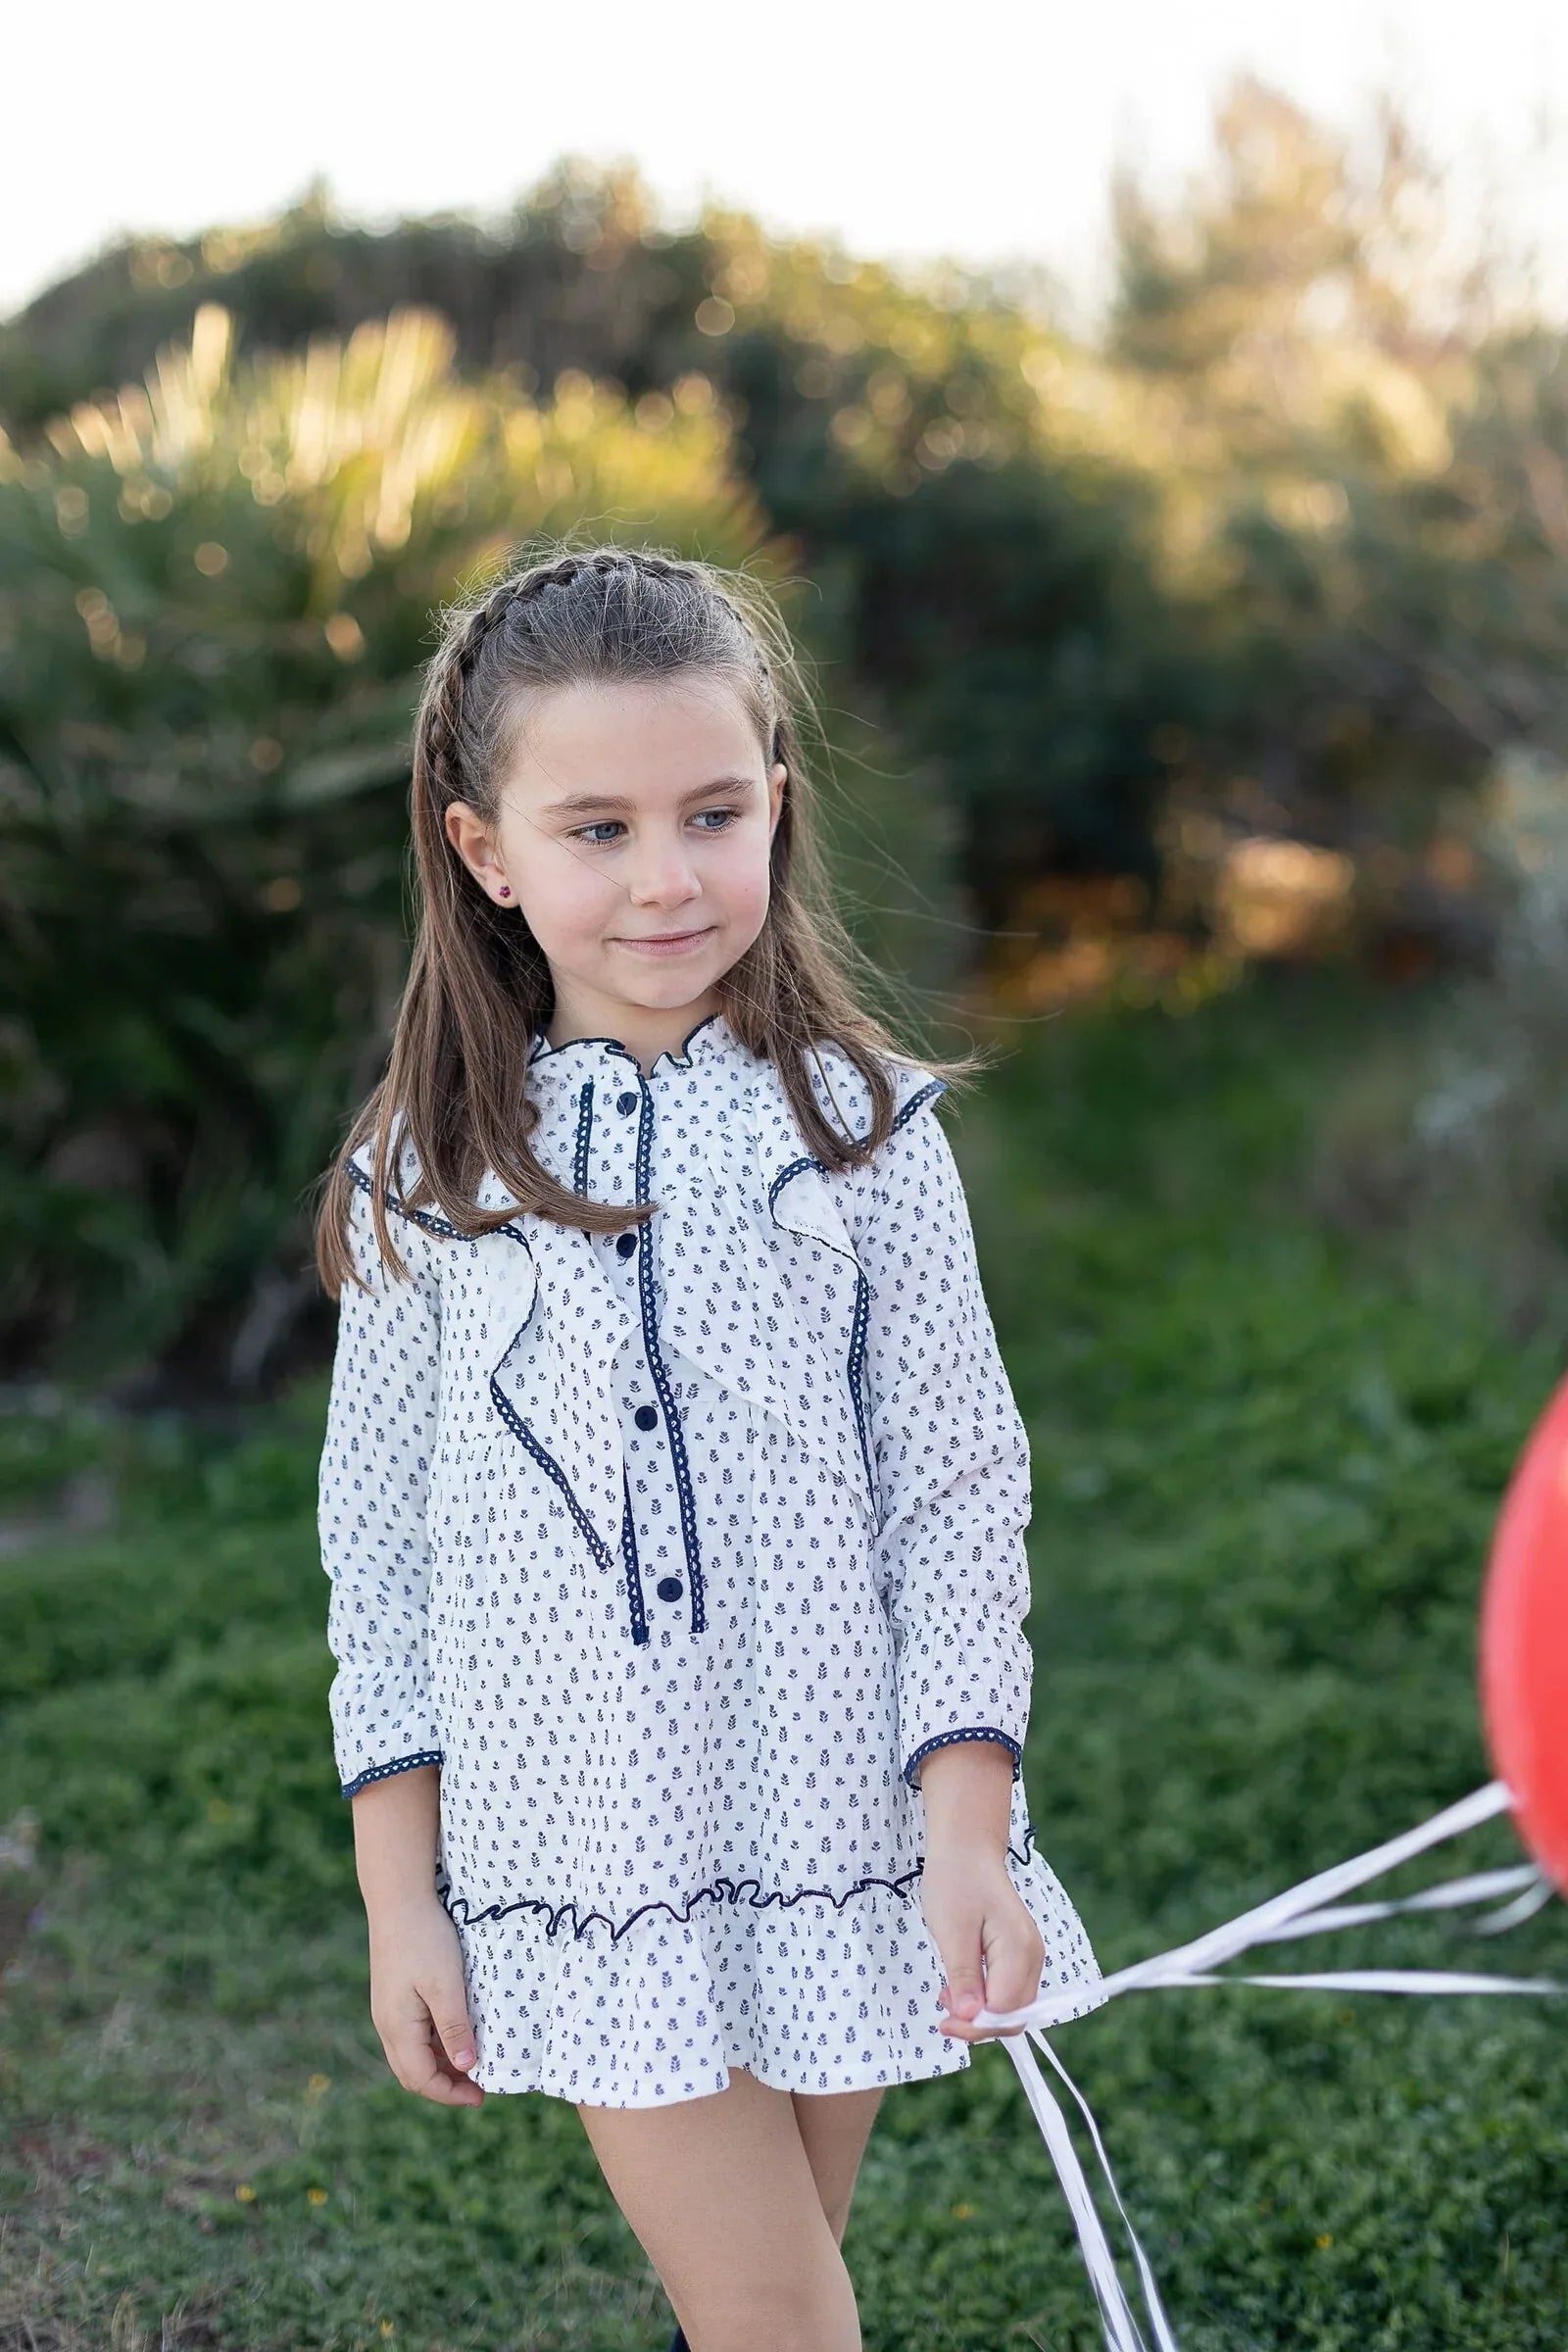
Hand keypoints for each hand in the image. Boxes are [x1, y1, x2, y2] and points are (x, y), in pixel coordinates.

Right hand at [367, 1894, 484, 2104]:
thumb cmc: (425, 1939)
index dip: (450, 2093)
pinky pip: (413, 2035)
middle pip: (413, 2073)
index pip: (421, 2079)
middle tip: (479, 2087)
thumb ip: (454, 2028)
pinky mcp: (395, 1997)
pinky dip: (434, 2045)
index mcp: (397, 2028)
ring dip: (440, 2066)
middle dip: (445, 2085)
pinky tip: (456, 2034)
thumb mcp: (445, 1985)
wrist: (399, 1900)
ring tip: (473, 2063)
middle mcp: (387, 2025)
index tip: (481, 2096)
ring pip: (413, 2055)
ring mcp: (389, 2011)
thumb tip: (467, 2068)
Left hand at [920, 1851, 1044, 2041]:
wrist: (966, 1848)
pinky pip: (1007, 1990)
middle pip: (1014, 2014)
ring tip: (947, 1994)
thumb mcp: (951, 1932)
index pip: (1005, 2012)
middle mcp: (1032, 1957)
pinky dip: (985, 1997)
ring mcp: (1028, 1955)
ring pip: (1011, 2006)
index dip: (975, 2026)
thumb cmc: (955, 1882)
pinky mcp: (1018, 1954)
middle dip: (979, 2023)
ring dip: (980, 2012)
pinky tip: (960, 1986)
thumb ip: (963, 1977)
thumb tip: (970, 2018)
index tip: (943, 2022)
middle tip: (942, 2010)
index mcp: (1019, 1950)